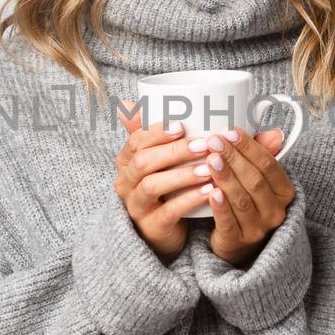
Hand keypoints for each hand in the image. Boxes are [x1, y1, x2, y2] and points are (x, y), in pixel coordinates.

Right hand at [113, 99, 212, 262]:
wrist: (165, 229)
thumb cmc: (169, 185)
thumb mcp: (168, 158)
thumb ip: (176, 132)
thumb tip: (204, 105)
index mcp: (128, 160)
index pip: (136, 140)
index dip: (157, 131)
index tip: (183, 124)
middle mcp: (126, 181)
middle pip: (143, 161)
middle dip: (174, 151)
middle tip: (205, 144)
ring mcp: (136, 205)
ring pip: (152, 186)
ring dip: (182, 175)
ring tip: (209, 168)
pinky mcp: (151, 227)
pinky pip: (167, 212)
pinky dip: (188, 200)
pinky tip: (209, 193)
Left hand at [202, 126, 294, 267]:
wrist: (237, 242)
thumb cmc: (248, 202)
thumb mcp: (258, 179)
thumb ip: (262, 155)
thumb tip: (275, 133)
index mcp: (285, 192)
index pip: (268, 165)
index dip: (249, 147)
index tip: (229, 131)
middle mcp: (276, 211)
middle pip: (254, 180)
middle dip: (234, 158)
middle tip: (214, 141)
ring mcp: (258, 229)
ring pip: (241, 199)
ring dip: (226, 177)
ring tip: (210, 159)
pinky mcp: (237, 241)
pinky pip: (229, 222)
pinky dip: (220, 206)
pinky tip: (211, 192)